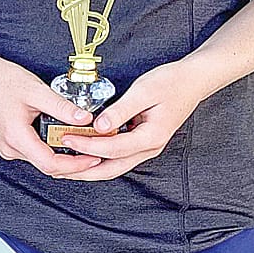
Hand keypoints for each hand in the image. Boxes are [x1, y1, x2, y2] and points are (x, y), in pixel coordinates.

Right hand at [0, 54, 109, 178]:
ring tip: (84, 144)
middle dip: (74, 162)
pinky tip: (65, 140)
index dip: (75, 165)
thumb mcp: (36, 90)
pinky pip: (36, 153)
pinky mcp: (11, 143)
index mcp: (15, 136)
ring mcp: (9, 147)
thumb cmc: (2, 80)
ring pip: (43, 161)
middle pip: (48, 166)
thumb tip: (85, 120)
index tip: (93, 159)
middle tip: (95, 153)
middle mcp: (10, 148)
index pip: (50, 164)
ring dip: (64, 156)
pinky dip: (53, 150)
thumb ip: (62, 107)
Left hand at [59, 60, 204, 178]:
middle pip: (112, 168)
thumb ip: (120, 110)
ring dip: (91, 166)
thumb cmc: (171, 83)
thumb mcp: (143, 92)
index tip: (67, 139)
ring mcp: (147, 146)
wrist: (192, 81)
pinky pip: (119, 154)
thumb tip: (99, 126)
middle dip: (85, 171)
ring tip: (68, 164)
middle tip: (61, 168)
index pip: (112, 148)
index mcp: (150, 138)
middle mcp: (149, 148)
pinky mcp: (142, 141)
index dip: (87, 145)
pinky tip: (87, 150)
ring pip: (115, 165)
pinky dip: (101, 156)